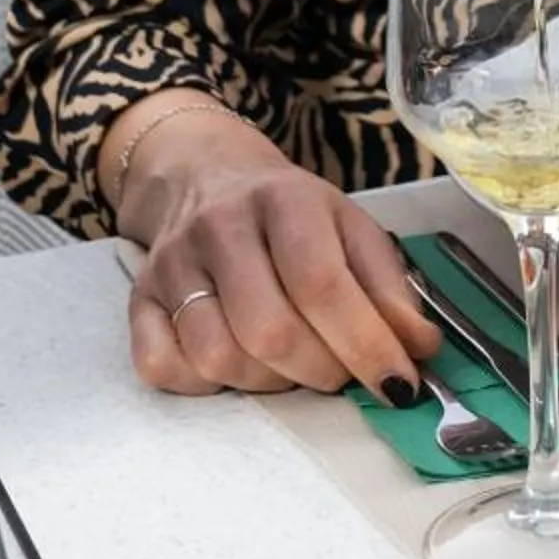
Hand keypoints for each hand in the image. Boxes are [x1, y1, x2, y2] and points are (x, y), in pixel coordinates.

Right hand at [114, 109, 441, 398]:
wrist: (206, 174)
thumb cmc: (291, 213)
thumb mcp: (351, 228)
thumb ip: (389, 288)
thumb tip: (419, 349)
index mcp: (285, 198)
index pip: (322, 283)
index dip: (365, 344)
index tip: (399, 384)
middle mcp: (220, 226)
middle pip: (268, 330)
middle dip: (320, 370)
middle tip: (339, 371)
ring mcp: (173, 263)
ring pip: (216, 356)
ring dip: (267, 381)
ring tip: (290, 363)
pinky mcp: (138, 297)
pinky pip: (160, 364)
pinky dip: (203, 384)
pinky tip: (235, 365)